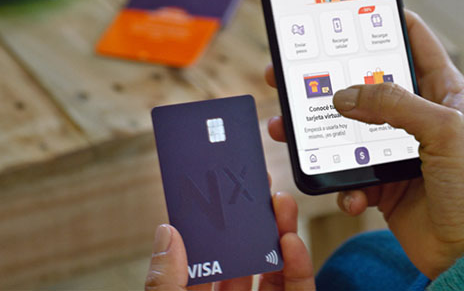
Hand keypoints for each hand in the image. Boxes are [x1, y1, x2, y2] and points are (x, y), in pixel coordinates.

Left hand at [145, 191, 314, 289]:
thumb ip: (165, 279)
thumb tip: (167, 231)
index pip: (201, 256)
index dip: (208, 224)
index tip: (214, 190)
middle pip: (242, 256)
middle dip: (251, 221)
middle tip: (256, 185)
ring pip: (274, 269)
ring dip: (280, 234)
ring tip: (280, 201)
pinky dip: (300, 267)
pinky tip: (292, 241)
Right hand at [265, 10, 463, 277]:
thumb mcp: (446, 133)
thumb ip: (393, 104)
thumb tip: (343, 95)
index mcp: (447, 96)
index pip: (415, 44)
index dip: (384, 21)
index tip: (347, 8)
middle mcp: (421, 119)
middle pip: (364, 85)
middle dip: (325, 79)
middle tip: (288, 71)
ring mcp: (401, 152)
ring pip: (346, 129)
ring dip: (314, 132)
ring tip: (287, 129)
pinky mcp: (385, 187)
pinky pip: (349, 176)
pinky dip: (339, 183)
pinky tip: (346, 192)